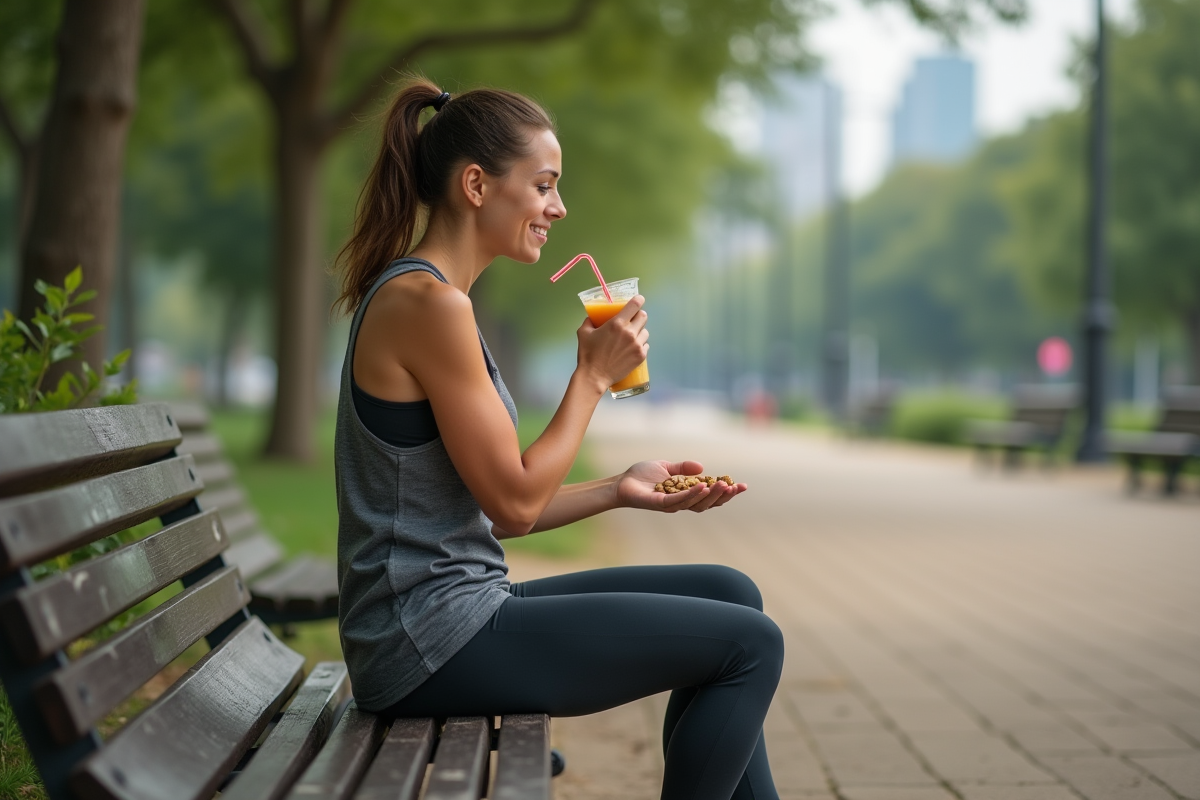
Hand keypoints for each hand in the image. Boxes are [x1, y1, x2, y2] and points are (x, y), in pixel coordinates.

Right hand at [575, 296, 648, 390]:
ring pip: (646, 331)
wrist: (594, 377)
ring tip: (631, 337)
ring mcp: (637, 345)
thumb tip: (592, 316)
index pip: (635, 305)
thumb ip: (589, 321)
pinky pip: (646, 345)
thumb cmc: (588, 354)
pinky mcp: (640, 356)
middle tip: (632, 320)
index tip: (638, 300)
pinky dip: (641, 345)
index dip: (638, 300)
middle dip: (638, 316)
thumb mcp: (583, 333)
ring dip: (640, 332)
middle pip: (643, 316)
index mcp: (617, 323)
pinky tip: (632, 348)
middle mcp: (629, 332)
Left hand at [616, 460, 746, 513]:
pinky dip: (693, 494)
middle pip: (708, 504)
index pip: (710, 496)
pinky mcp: (660, 504)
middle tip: (737, 487)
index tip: (742, 485)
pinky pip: (680, 501)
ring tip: (724, 485)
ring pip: (697, 504)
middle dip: (724, 496)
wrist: (621, 483)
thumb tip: (702, 468)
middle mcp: (681, 503)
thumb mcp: (667, 468)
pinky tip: (703, 486)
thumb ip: (684, 468)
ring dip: (712, 495)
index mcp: (685, 494)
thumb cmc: (642, 476)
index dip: (726, 493)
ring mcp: (671, 505)